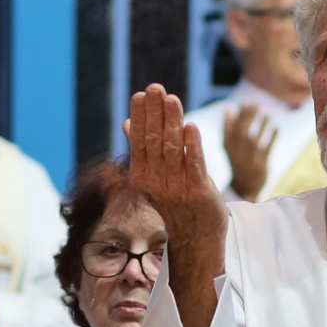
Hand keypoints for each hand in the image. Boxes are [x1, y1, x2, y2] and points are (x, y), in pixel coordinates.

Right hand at [125, 85, 227, 326]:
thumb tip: (127, 123)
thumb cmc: (176, 201)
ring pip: (174, 150)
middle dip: (155, 113)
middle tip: (156, 88)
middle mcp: (157, 182)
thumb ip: (143, 148)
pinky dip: (193, 147)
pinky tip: (191, 127)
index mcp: (143, 176)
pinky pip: (195, 166)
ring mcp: (178, 188)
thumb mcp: (155, 176)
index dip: (141, 117)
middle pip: (155, 142)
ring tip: (172, 99)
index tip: (141, 94)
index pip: (139, 141)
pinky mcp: (199, 192)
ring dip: (173, 123)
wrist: (196, 237)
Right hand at [224, 107, 277, 201]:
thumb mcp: (229, 148)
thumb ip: (228, 129)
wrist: (244, 188)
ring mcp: (248, 160)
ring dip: (261, 125)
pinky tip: (277, 127)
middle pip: (242, 132)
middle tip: (257, 104)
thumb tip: (228, 109)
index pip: (232, 129)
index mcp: (227, 149)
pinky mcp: (261, 166)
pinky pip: (267, 149)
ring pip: (254, 139)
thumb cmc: (237, 162)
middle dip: (249, 117)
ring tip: (267, 113)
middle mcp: (236, 154)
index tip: (245, 102)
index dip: (238, 115)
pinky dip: (272, 137)